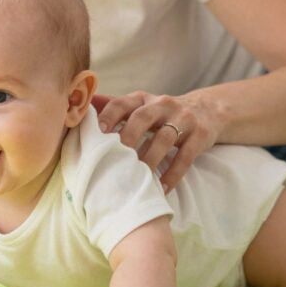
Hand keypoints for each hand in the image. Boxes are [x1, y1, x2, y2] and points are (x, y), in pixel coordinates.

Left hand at [95, 91, 218, 192]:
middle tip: (114, 158)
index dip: (108, 116)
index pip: (122, 104)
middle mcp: (163, 104)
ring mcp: (184, 119)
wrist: (207, 111)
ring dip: (150, 159)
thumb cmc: (163, 114)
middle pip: (143, 118)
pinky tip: (162, 187)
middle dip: (127, 137)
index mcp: (143, 99)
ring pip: (166, 138)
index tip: (96, 134)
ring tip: (137, 178)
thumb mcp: (140, 106)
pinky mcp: (200, 135)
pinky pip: (186, 156)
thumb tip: (78, 105)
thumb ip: (112, 107)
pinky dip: (173, 173)